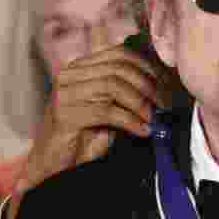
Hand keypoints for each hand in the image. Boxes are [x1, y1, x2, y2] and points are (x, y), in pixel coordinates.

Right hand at [6, 43, 175, 218]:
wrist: (53, 165)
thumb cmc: (84, 136)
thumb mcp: (109, 107)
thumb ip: (126, 92)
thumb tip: (161, 85)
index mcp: (81, 67)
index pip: (119, 53)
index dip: (146, 68)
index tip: (164, 87)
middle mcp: (70, 74)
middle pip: (119, 68)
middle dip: (147, 86)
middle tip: (163, 106)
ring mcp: (64, 93)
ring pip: (113, 86)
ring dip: (140, 103)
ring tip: (153, 119)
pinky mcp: (64, 114)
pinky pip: (105, 111)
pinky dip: (130, 120)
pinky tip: (142, 130)